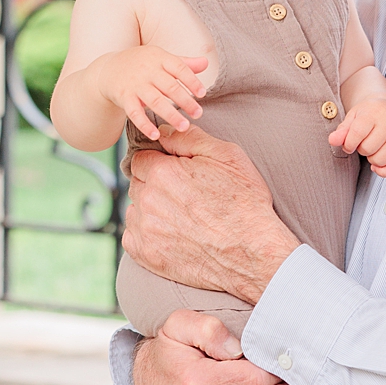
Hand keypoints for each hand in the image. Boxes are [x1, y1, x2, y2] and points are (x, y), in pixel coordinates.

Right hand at [99, 48, 208, 137]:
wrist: (109, 69)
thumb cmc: (141, 64)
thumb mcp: (161, 58)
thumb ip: (184, 63)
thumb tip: (206, 63)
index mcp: (159, 58)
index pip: (179, 68)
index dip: (192, 81)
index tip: (202, 94)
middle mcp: (147, 70)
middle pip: (169, 86)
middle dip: (185, 101)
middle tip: (198, 114)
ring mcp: (135, 84)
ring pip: (155, 101)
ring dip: (170, 115)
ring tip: (184, 127)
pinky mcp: (124, 97)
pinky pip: (134, 113)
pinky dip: (144, 125)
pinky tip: (155, 135)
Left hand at [121, 126, 300, 303]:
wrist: (253, 253)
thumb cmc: (245, 203)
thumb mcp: (226, 157)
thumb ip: (189, 138)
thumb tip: (163, 131)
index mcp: (162, 172)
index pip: (142, 159)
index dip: (159, 164)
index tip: (176, 174)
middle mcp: (148, 199)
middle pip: (138, 184)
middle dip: (155, 186)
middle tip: (185, 197)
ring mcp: (144, 229)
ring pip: (136, 209)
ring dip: (151, 210)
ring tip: (182, 218)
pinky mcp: (145, 253)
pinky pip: (132, 236)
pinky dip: (146, 234)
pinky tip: (171, 235)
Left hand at [330, 96, 385, 176]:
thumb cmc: (369, 114)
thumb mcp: (353, 117)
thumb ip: (342, 130)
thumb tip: (332, 141)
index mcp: (374, 113)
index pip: (357, 134)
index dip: (349, 143)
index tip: (349, 144)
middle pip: (367, 149)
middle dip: (360, 149)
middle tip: (364, 142)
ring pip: (380, 160)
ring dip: (371, 158)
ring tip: (373, 148)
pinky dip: (384, 171)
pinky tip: (377, 165)